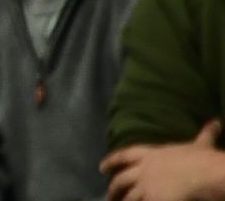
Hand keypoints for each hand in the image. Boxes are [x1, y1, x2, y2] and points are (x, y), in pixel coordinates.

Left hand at [103, 121, 224, 200]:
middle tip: (108, 195)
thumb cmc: (201, 158)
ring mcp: (146, 187)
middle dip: (114, 188)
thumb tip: (215, 122)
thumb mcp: (200, 145)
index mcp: (150, 154)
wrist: (204, 173)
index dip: (112, 161)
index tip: (101, 167)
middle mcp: (143, 170)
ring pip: (129, 197)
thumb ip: (204, 134)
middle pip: (121, 180)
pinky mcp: (152, 200)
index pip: (125, 156)